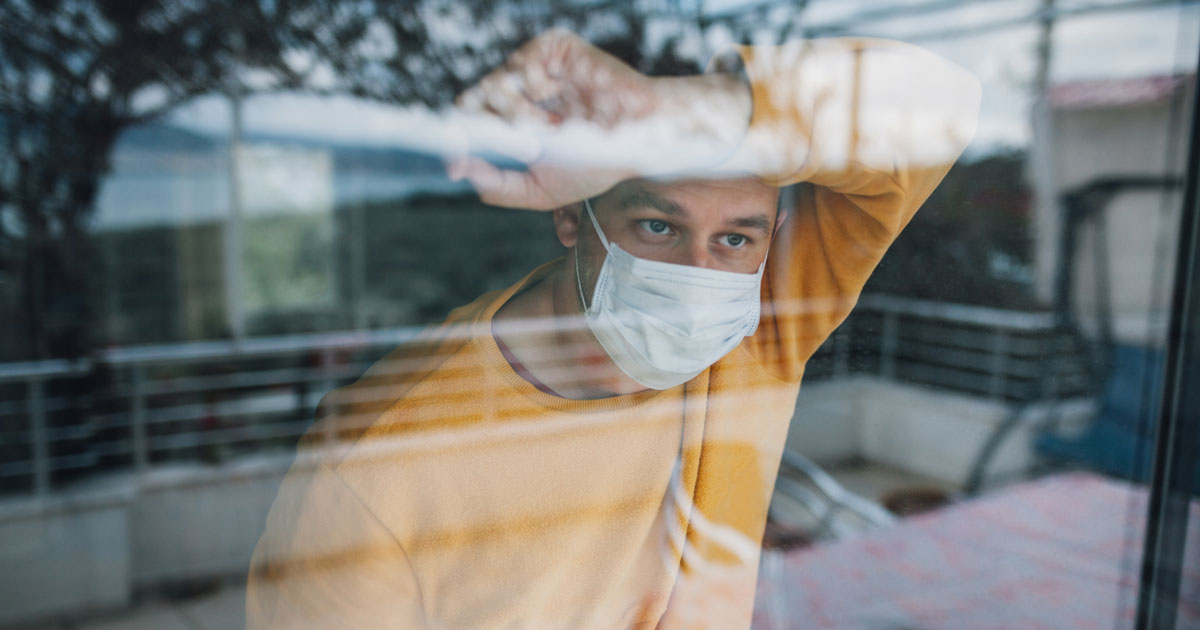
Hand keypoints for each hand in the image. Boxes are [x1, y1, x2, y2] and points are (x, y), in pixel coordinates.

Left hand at [448, 29, 653, 209]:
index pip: (468, 122)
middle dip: (493, 127)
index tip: (455, 150)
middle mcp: (520, 92)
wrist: (639, 141)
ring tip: (549, 125)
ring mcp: (535, 68)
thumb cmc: (595, 165)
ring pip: (494, 84)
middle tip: (522, 142)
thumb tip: (456, 169)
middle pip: (474, 101)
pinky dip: (533, 85)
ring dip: (517, 113)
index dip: (457, 137)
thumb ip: (498, 186)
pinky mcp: (553, 48)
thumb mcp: (539, 190)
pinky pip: (521, 62)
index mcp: (513, 123)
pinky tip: (554, 96)